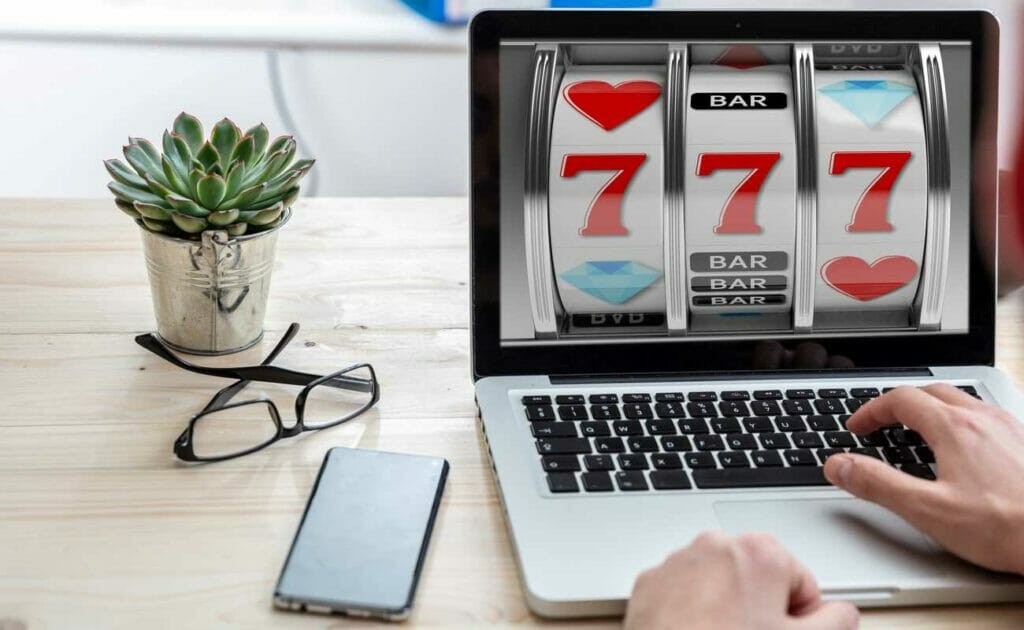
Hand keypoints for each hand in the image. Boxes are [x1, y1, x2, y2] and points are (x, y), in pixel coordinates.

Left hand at [624, 531, 857, 629]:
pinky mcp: (650, 584)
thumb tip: (843, 613)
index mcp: (760, 552)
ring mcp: (678, 563)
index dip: (800, 618)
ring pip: (719, 587)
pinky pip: (683, 595)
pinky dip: (691, 614)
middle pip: (757, 580)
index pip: (801, 583)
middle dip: (761, 611)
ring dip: (726, 611)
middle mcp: (715, 545)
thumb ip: (837, 622)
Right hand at [824, 384, 1023, 573]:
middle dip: (898, 405)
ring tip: (917, 433)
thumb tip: (839, 465)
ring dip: (930, 410)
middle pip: (930, 392)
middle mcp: (983, 419)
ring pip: (961, 402)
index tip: (858, 429)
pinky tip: (962, 451)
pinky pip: (985, 418)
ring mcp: (1009, 429)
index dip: (871, 411)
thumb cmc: (1008, 528)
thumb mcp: (928, 510)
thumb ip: (878, 484)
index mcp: (954, 428)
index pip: (900, 399)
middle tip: (881, 425)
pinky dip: (960, 423)